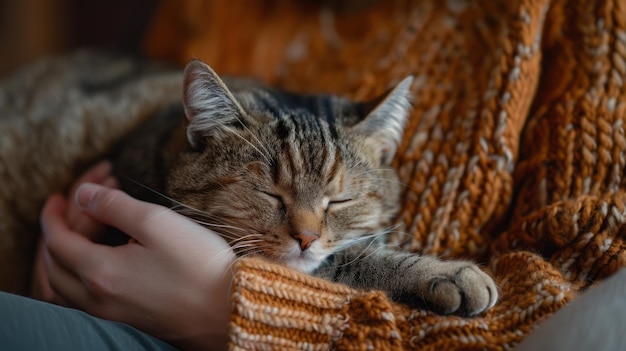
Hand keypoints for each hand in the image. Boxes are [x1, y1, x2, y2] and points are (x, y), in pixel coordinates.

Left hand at [37, 162, 234, 349]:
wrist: (228, 310)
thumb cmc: (197, 264)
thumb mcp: (157, 222)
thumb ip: (114, 205)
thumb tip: (81, 194)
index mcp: (100, 272)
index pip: (56, 241)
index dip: (53, 216)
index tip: (57, 197)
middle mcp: (97, 300)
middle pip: (55, 265)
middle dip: (57, 232)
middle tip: (71, 209)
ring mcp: (111, 315)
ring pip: (66, 287)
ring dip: (65, 256)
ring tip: (81, 233)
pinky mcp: (127, 321)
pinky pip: (83, 299)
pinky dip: (79, 275)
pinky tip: (99, 262)